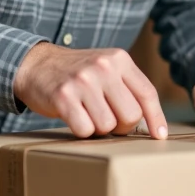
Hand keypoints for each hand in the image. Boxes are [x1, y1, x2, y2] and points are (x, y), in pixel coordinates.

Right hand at [13, 42, 167, 139]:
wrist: (35, 64)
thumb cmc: (77, 74)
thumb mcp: (106, 68)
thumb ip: (128, 87)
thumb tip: (153, 124)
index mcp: (119, 59)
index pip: (147, 93)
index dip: (156, 118)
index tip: (159, 136)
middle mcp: (103, 67)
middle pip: (131, 115)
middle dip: (121, 126)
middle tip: (108, 120)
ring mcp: (83, 81)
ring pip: (108, 125)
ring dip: (99, 128)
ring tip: (88, 114)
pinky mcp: (63, 96)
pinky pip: (85, 130)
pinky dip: (81, 131)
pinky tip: (74, 117)